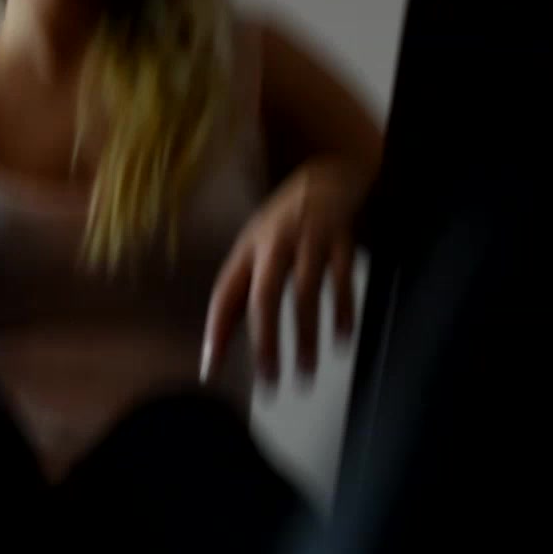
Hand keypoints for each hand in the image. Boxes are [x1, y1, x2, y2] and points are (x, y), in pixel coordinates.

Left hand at [203, 158, 369, 384]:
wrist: (327, 174)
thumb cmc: (285, 222)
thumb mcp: (256, 247)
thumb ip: (241, 288)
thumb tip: (220, 339)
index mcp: (247, 250)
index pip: (225, 296)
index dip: (217, 333)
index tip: (210, 370)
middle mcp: (274, 244)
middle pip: (263, 296)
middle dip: (264, 341)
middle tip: (268, 379)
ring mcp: (309, 239)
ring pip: (304, 292)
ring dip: (305, 335)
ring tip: (305, 371)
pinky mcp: (341, 239)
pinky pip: (341, 279)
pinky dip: (341, 310)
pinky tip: (341, 338)